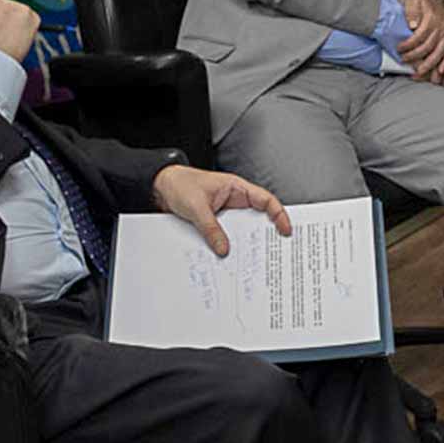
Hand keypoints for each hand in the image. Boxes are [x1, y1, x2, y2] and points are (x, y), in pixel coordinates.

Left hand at [150, 165, 290, 258]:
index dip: (279, 215)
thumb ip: (211, 228)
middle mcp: (234, 201)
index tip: (285, 230)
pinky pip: (226, 236)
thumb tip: (224, 249)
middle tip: (274, 250)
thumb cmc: (178, 184)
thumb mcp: (196, 207)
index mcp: (236, 188)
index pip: (266, 201)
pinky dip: (228, 246)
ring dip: (243, 243)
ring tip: (251, 259)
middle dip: (265, 234)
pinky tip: (227, 257)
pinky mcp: (215, 223)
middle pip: (257, 219)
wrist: (158, 186)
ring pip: (241, 230)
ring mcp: (225, 213)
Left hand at [399, 0, 443, 83]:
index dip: (409, 44)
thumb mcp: (414, 2)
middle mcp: (441, 29)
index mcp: (431, 20)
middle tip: (407, 62)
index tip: (400, 49)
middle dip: (417, 58)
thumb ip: (412, 11)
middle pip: (430, 47)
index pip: (419, 36)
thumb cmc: (424, 4)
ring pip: (441, 53)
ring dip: (432, 65)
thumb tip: (412, 24)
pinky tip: (442, 73)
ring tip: (422, 74)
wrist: (437, 2)